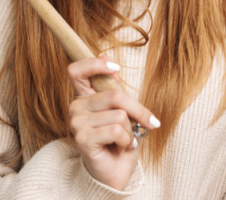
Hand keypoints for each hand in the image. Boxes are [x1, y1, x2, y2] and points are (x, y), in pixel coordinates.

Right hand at [67, 54, 158, 189]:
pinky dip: (126, 140)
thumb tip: (105, 52)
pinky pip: (116, 130)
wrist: (114, 173)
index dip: (95, 64)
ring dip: (130, 130)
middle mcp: (76, 107)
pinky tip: (121, 147)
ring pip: (118, 114)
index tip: (116, 67)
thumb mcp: (122, 110)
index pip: (76, 70)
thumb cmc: (119, 141)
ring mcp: (77, 123)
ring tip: (125, 140)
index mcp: (83, 97)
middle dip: (138, 110)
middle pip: (114, 94)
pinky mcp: (82, 138)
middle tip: (150, 123)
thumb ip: (113, 86)